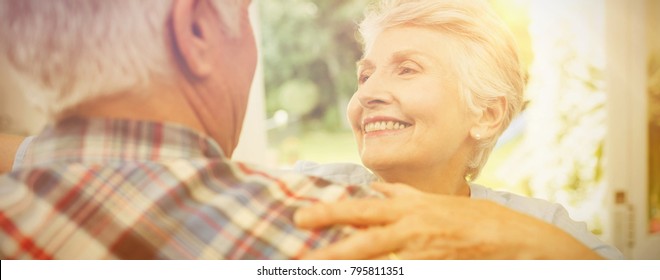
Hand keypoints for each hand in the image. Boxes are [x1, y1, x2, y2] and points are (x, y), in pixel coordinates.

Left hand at [294, 182, 600, 258]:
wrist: (514, 238)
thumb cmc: (472, 218)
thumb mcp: (434, 200)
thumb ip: (401, 195)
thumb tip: (374, 188)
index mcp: (409, 208)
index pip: (361, 209)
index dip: (330, 213)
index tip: (301, 218)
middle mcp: (412, 228)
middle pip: (364, 239)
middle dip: (330, 249)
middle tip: (298, 258)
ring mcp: (423, 252)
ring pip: (379, 263)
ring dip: (351, 268)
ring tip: (321, 271)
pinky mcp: (434, 268)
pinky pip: (403, 273)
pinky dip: (384, 274)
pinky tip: (369, 275)